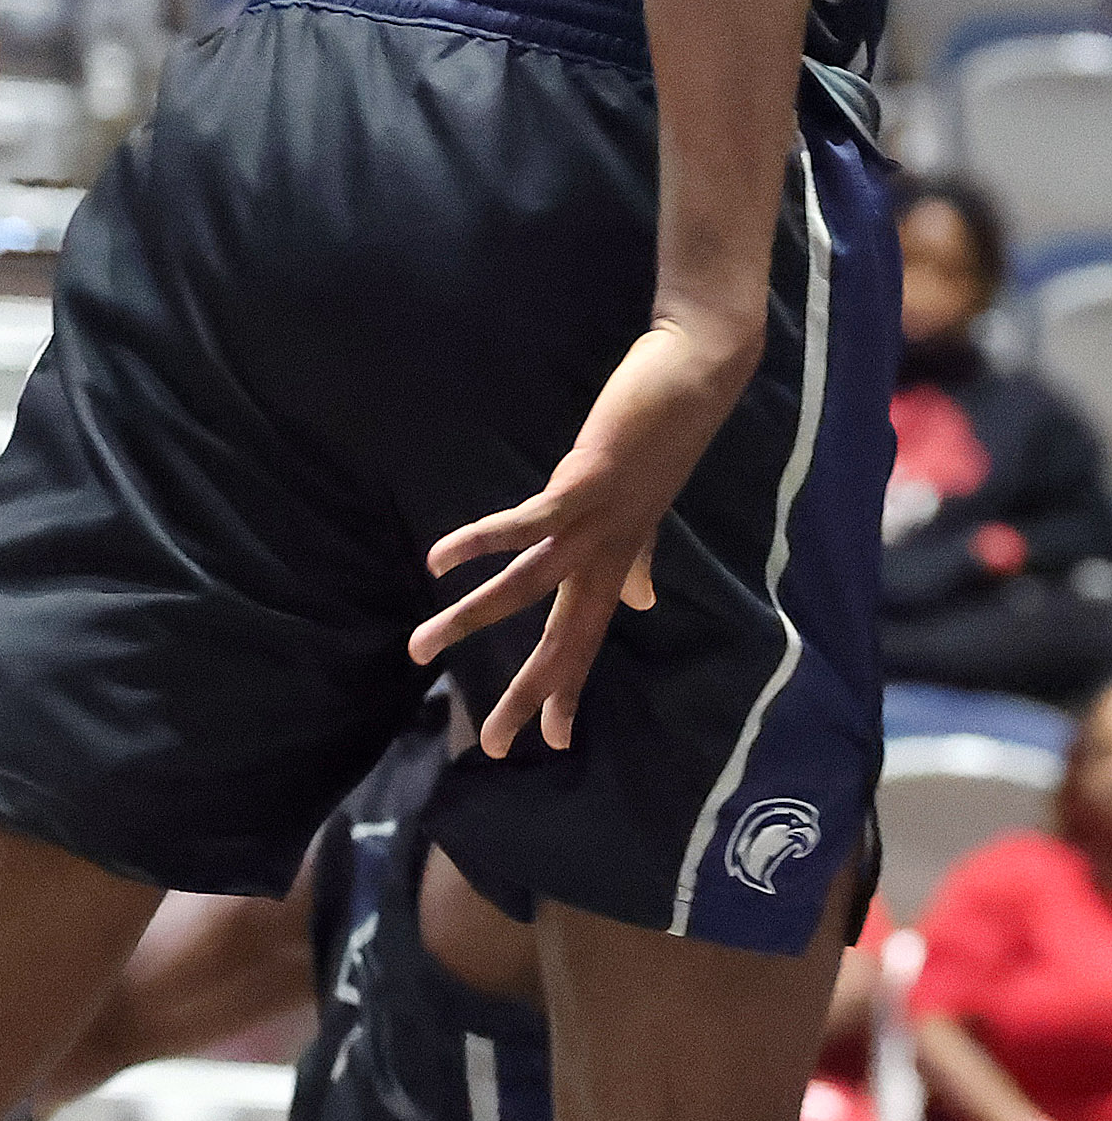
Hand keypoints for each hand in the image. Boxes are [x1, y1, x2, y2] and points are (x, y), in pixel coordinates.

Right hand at [409, 315, 758, 757]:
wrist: (701, 373)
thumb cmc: (667, 433)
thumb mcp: (648, 507)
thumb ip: (642, 556)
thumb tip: (643, 602)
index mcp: (617, 558)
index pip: (587, 638)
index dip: (568, 689)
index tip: (550, 742)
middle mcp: (608, 551)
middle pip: (563, 637)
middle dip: (527, 692)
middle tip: (493, 747)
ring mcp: (597, 519)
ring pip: (528, 587)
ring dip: (470, 621)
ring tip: (420, 647)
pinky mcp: (585, 481)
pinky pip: (525, 523)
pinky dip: (479, 542)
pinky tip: (439, 560)